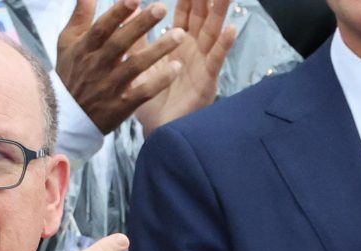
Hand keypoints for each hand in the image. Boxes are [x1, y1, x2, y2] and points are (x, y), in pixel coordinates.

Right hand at [56, 0, 184, 135]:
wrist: (69, 115)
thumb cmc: (72, 71)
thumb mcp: (68, 41)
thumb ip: (81, 14)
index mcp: (85, 47)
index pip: (102, 27)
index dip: (117, 13)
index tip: (134, 0)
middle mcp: (98, 65)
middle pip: (121, 43)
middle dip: (141, 25)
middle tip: (161, 8)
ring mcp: (111, 85)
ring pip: (137, 66)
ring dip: (159, 50)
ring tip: (180, 35)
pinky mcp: (123, 104)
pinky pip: (145, 91)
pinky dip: (160, 80)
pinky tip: (177, 68)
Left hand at [133, 0, 237, 130]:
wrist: (155, 129)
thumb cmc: (149, 97)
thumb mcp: (139, 60)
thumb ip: (136, 35)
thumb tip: (129, 7)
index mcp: (177, 43)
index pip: (185, 10)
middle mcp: (193, 50)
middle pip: (203, 15)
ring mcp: (202, 64)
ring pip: (213, 31)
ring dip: (221, 11)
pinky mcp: (207, 81)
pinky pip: (216, 59)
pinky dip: (225, 44)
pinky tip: (232, 29)